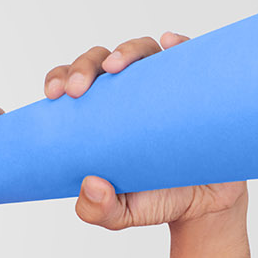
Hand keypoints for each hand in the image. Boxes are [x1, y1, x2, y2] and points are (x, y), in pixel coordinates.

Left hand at [44, 32, 248, 229]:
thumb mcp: (120, 214)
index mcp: (103, 112)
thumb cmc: (155, 199)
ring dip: (127, 50)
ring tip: (116, 66)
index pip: (75, 82)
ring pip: (144, 50)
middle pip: (103, 60)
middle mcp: (132, 91)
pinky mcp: (198, 88)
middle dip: (85, 65)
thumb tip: (92, 185)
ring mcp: (166, 85)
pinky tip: (170, 44)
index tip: (53, 95)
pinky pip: (190, 56)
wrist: (204, 206)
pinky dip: (180, 43)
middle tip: (78, 90)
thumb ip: (97, 209)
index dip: (60, 78)